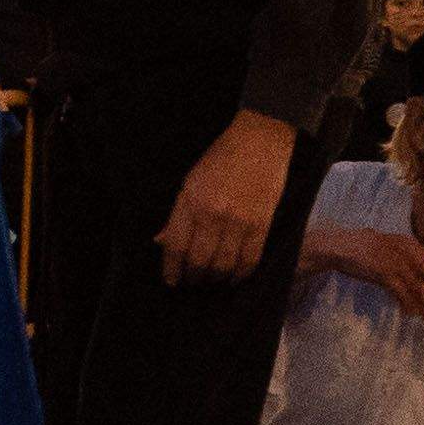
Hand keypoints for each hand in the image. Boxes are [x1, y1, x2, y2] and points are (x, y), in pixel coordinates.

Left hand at [162, 111, 298, 278]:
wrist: (260, 140)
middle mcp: (213, 215)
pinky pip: (250, 260)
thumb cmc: (221, 158)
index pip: (176, 246)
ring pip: (224, 265)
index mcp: (191, 202)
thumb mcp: (190, 181)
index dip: (172, 269)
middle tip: (192, 283)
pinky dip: (240, 275)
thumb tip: (161, 242)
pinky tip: (234, 278)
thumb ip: (177, 215)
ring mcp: (239, 222)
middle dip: (193, 278)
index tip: (171, 281)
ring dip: (215, 279)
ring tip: (211, 281)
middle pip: (199, 261)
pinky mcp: (262, 225)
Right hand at [305, 220, 423, 308]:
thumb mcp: (391, 248)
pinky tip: (411, 314)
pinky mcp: (385, 275)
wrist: (344, 247)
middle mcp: (408, 253)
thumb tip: (421, 274)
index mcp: (411, 245)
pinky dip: (407, 305)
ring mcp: (397, 264)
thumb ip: (406, 258)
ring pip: (418, 287)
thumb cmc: (367, 247)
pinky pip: (401, 294)